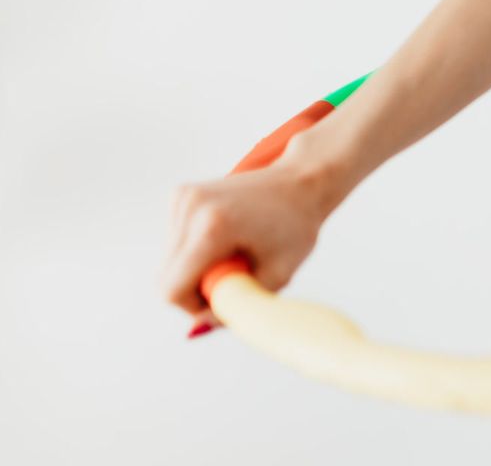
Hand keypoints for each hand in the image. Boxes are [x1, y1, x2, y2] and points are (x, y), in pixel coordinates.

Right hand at [162, 142, 346, 336]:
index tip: (223, 300)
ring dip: (197, 269)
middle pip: (166, 277)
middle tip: (237, 277)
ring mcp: (183, 197)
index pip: (173, 288)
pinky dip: (196, 251)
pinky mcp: (181, 195)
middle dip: (196, 288)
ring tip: (236, 253)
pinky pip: (176, 242)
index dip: (193, 306)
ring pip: (169, 261)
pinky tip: (227, 238)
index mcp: (213, 227)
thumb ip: (237, 305)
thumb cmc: (296, 228)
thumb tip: (195, 330)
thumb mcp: (277, 275)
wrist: (302, 182)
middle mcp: (190, 208)